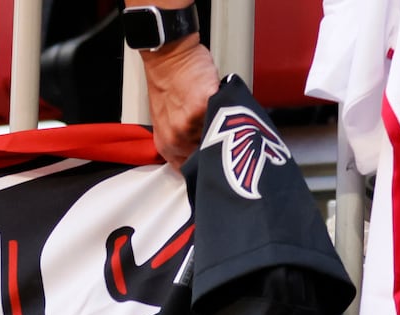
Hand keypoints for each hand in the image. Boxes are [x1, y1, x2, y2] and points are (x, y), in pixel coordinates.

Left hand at [141, 36, 218, 169]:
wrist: (168, 58)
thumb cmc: (169, 84)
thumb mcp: (169, 122)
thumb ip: (184, 140)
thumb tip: (205, 152)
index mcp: (168, 146)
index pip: (193, 171)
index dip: (207, 165)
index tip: (217, 160)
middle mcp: (177, 139)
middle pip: (210, 156)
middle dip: (220, 146)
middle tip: (225, 136)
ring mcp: (190, 124)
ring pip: (221, 136)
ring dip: (228, 129)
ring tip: (226, 118)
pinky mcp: (204, 106)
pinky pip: (226, 116)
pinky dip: (231, 111)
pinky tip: (229, 107)